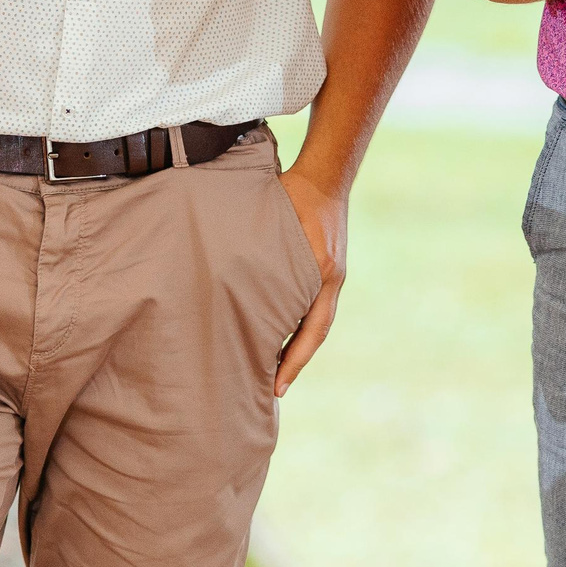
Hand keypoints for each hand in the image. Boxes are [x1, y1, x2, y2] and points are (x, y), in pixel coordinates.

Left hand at [273, 168, 346, 396]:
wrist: (323, 176)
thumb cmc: (293, 194)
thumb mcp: (277, 223)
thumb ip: (265, 255)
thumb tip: (236, 287)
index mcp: (323, 274)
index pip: (313, 332)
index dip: (295, 362)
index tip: (279, 388)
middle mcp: (329, 280)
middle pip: (315, 332)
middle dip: (294, 362)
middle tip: (273, 390)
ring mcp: (330, 275)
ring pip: (313, 320)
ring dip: (295, 344)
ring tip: (271, 368)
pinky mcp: (325, 268)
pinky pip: (312, 303)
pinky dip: (297, 322)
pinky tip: (276, 330)